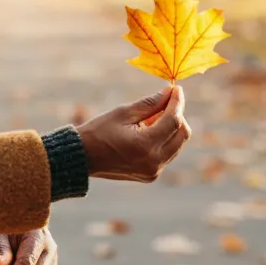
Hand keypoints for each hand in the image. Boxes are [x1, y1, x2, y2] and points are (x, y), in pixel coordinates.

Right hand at [75, 85, 190, 181]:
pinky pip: (168, 153)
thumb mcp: (123, 113)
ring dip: (171, 128)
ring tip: (150, 118)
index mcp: (146, 144)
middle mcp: (154, 161)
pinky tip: (147, 131)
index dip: (177, 102)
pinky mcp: (151, 175)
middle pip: (182, 134)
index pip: (173, 120)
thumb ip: (150, 103)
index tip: (176, 89)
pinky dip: (164, 140)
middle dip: (177, 115)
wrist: (83, 157)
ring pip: (177, 144)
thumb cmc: (99, 131)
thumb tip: (170, 92)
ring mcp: (154, 171)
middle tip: (163, 102)